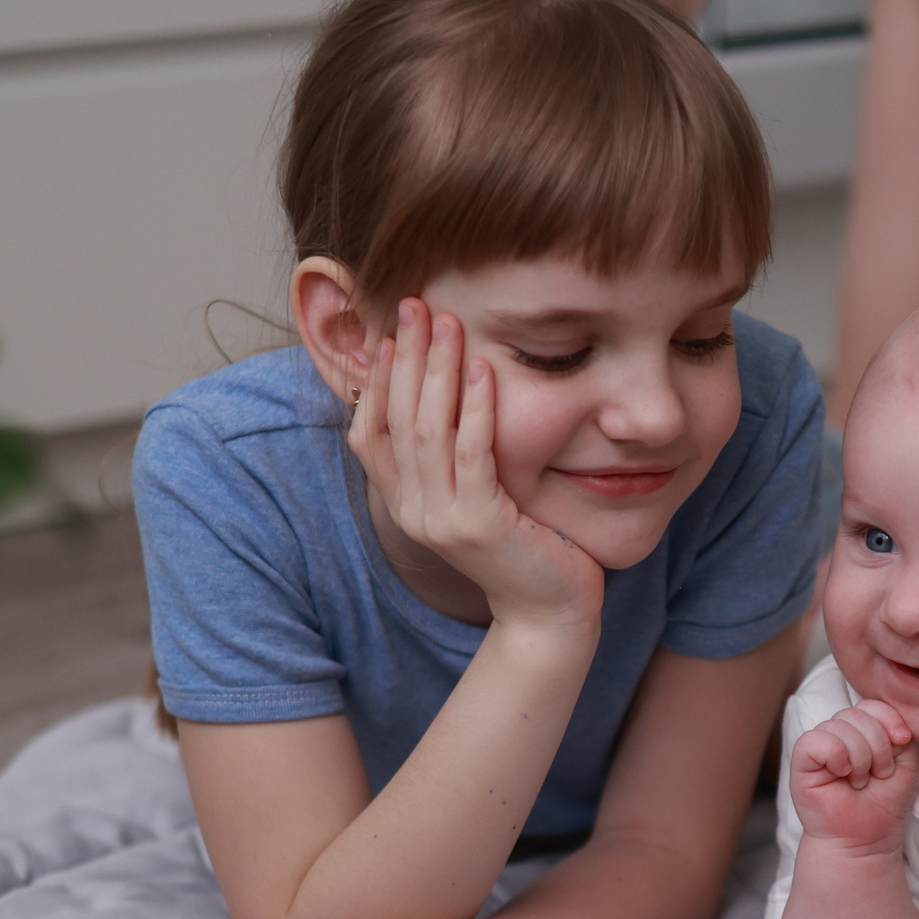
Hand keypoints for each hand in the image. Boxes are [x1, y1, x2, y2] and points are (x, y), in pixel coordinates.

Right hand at [348, 298, 605, 629]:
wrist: (549, 614)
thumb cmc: (522, 548)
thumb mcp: (475, 498)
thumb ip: (454, 458)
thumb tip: (446, 397)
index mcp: (404, 505)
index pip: (369, 432)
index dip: (376, 380)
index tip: (389, 331)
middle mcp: (412, 513)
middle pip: (395, 420)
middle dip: (404, 357)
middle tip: (414, 303)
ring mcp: (441, 521)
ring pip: (427, 432)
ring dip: (436, 370)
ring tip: (447, 322)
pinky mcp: (480, 524)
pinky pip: (470, 456)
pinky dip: (474, 409)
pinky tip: (482, 370)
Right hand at [791, 699, 918, 852]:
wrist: (864, 840)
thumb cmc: (883, 805)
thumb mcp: (906, 764)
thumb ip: (900, 735)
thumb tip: (890, 724)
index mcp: (862, 730)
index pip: (873, 704)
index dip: (890, 719)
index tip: (902, 743)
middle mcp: (839, 733)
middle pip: (859, 713)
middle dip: (878, 746)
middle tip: (877, 775)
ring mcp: (819, 745)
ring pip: (841, 726)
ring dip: (860, 758)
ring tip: (859, 782)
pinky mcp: (802, 759)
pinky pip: (817, 740)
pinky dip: (837, 757)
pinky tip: (840, 775)